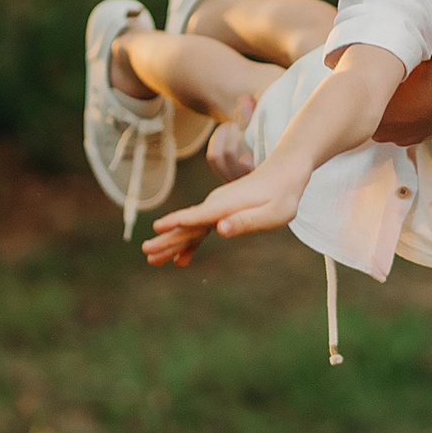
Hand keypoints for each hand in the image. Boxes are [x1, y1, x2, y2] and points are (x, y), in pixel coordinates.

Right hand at [141, 160, 306, 266]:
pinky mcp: (221, 212)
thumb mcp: (273, 213)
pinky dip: (190, 243)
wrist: (284, 173)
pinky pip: (200, 229)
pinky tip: (181, 259)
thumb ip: (247, 221)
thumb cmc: (283, 195)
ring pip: (190, 228)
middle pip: (188, 225)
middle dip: (167, 239)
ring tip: (153, 260)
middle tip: (146, 252)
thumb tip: (220, 228)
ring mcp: (216, 208)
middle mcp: (216, 205)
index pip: (198, 216)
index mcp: (226, 206)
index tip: (158, 228)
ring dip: (172, 243)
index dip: (177, 222)